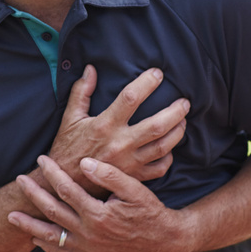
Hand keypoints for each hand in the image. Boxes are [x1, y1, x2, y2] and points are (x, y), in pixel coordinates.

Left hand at [8, 155, 196, 251]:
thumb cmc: (150, 211)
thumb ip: (110, 175)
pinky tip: (36, 238)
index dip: (52, 173)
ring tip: (12, 217)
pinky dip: (48, 246)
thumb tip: (85, 162)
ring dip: (30, 226)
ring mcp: (88, 248)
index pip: (67, 189)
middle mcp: (89, 234)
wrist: (163, 241)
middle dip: (34, 195)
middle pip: (53, 212)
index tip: (42, 158)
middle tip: (20, 180)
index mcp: (98, 215)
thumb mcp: (135, 189)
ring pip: (52, 237)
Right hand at [45, 65, 188, 191]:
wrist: (66, 182)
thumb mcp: (70, 117)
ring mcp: (129, 163)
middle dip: (175, 111)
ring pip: (163, 146)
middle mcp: (120, 144)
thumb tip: (91, 69)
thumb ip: (81, 92)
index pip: (130, 98)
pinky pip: (159, 168)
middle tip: (185, 101)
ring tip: (183, 120)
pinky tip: (170, 147)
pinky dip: (169, 157)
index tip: (157, 73)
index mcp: (105, 125)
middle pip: (157, 125)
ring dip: (178, 132)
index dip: (146, 83)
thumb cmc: (67, 147)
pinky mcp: (133, 177)